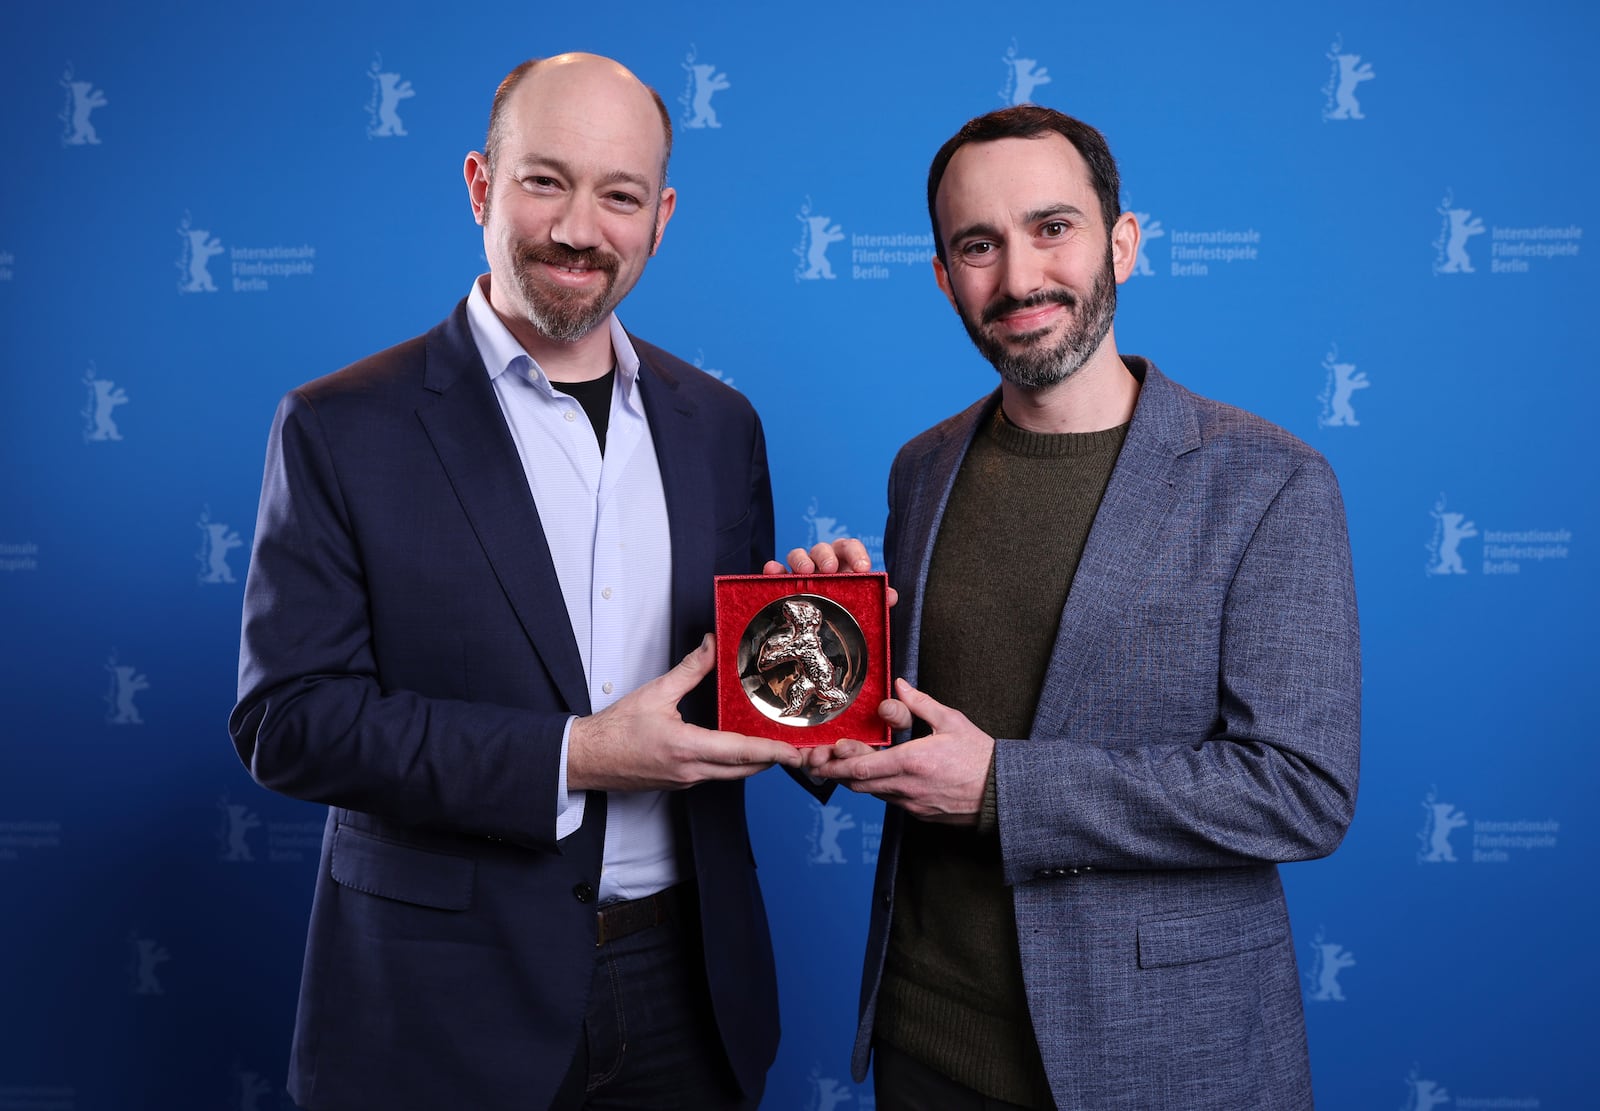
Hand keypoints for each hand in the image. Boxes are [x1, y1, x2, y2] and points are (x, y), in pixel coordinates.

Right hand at [567, 634, 801, 790]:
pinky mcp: (681, 782)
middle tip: (800, 748)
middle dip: (775, 760)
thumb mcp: (655, 692)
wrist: (586, 759)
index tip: (797, 751)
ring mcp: (687, 780)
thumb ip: (690, 669)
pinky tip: (743, 749)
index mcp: (688, 748)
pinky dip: (736, 764)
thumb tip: (712, 644)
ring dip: (757, 763)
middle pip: (746, 770)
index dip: (773, 752)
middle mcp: (692, 771)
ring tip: (779, 747)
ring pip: (733, 775)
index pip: (742, 752)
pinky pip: (717, 775)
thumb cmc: (615, 729)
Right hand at [762, 538, 898, 605]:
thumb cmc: (844, 610)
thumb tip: (891, 596)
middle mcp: (821, 563)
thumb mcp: (862, 606)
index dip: (856, 554)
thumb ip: (877, 599)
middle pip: (822, 549)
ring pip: (798, 554)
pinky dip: (774, 568)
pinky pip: (776, 571)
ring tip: (805, 572)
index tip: (862, 568)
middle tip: (830, 569)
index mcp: (844, 564)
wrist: (822, 631)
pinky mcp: (782, 582)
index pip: (849, 548)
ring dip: (801, 560)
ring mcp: (800, 571)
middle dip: (826, 556)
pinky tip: (773, 572)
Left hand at [807, 679, 992, 823]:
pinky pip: (889, 800)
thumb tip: (900, 686)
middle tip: (817, 763)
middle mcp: (908, 787)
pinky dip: (876, 788)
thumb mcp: (951, 721)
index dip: (836, 765)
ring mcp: (913, 804)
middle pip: (858, 785)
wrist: (1002, 792)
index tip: (821, 757)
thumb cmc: (979, 756)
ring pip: (872, 794)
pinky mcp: (919, 813)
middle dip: (836, 773)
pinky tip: (874, 776)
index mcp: (913, 762)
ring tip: (839, 766)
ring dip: (855, 781)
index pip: (862, 769)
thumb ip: (921, 704)